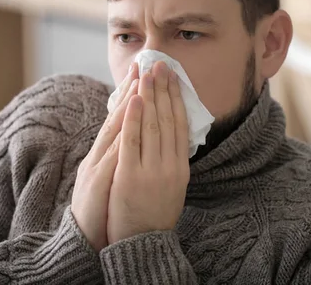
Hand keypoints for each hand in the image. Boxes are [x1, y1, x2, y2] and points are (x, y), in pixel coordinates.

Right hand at [72, 64, 138, 252]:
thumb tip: (135, 139)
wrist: (82, 240)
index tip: (143, 73)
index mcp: (104, 155)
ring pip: (115, 129)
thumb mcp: (111, 178)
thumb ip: (120, 158)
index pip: (121, 119)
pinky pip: (113, 152)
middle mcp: (99, 155)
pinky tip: (129, 116)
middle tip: (143, 65)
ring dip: (128, 103)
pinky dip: (122, 133)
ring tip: (139, 81)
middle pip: (117, 118)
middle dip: (132, 90)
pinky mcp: (97, 180)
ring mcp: (97, 165)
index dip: (132, 94)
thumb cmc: (101, 209)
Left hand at [107, 61, 189, 243]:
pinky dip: (133, 120)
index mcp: (181, 167)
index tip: (174, 77)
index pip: (180, 125)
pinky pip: (132, 143)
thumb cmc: (155, 214)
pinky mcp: (130, 177)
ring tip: (148, 73)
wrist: (143, 245)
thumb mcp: (173, 187)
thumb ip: (172, 161)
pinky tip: (133, 101)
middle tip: (161, 64)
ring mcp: (151, 171)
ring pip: (151, 126)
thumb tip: (174, 136)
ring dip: (149, 97)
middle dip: (164, 90)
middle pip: (167, 120)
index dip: (177, 99)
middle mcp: (170, 166)